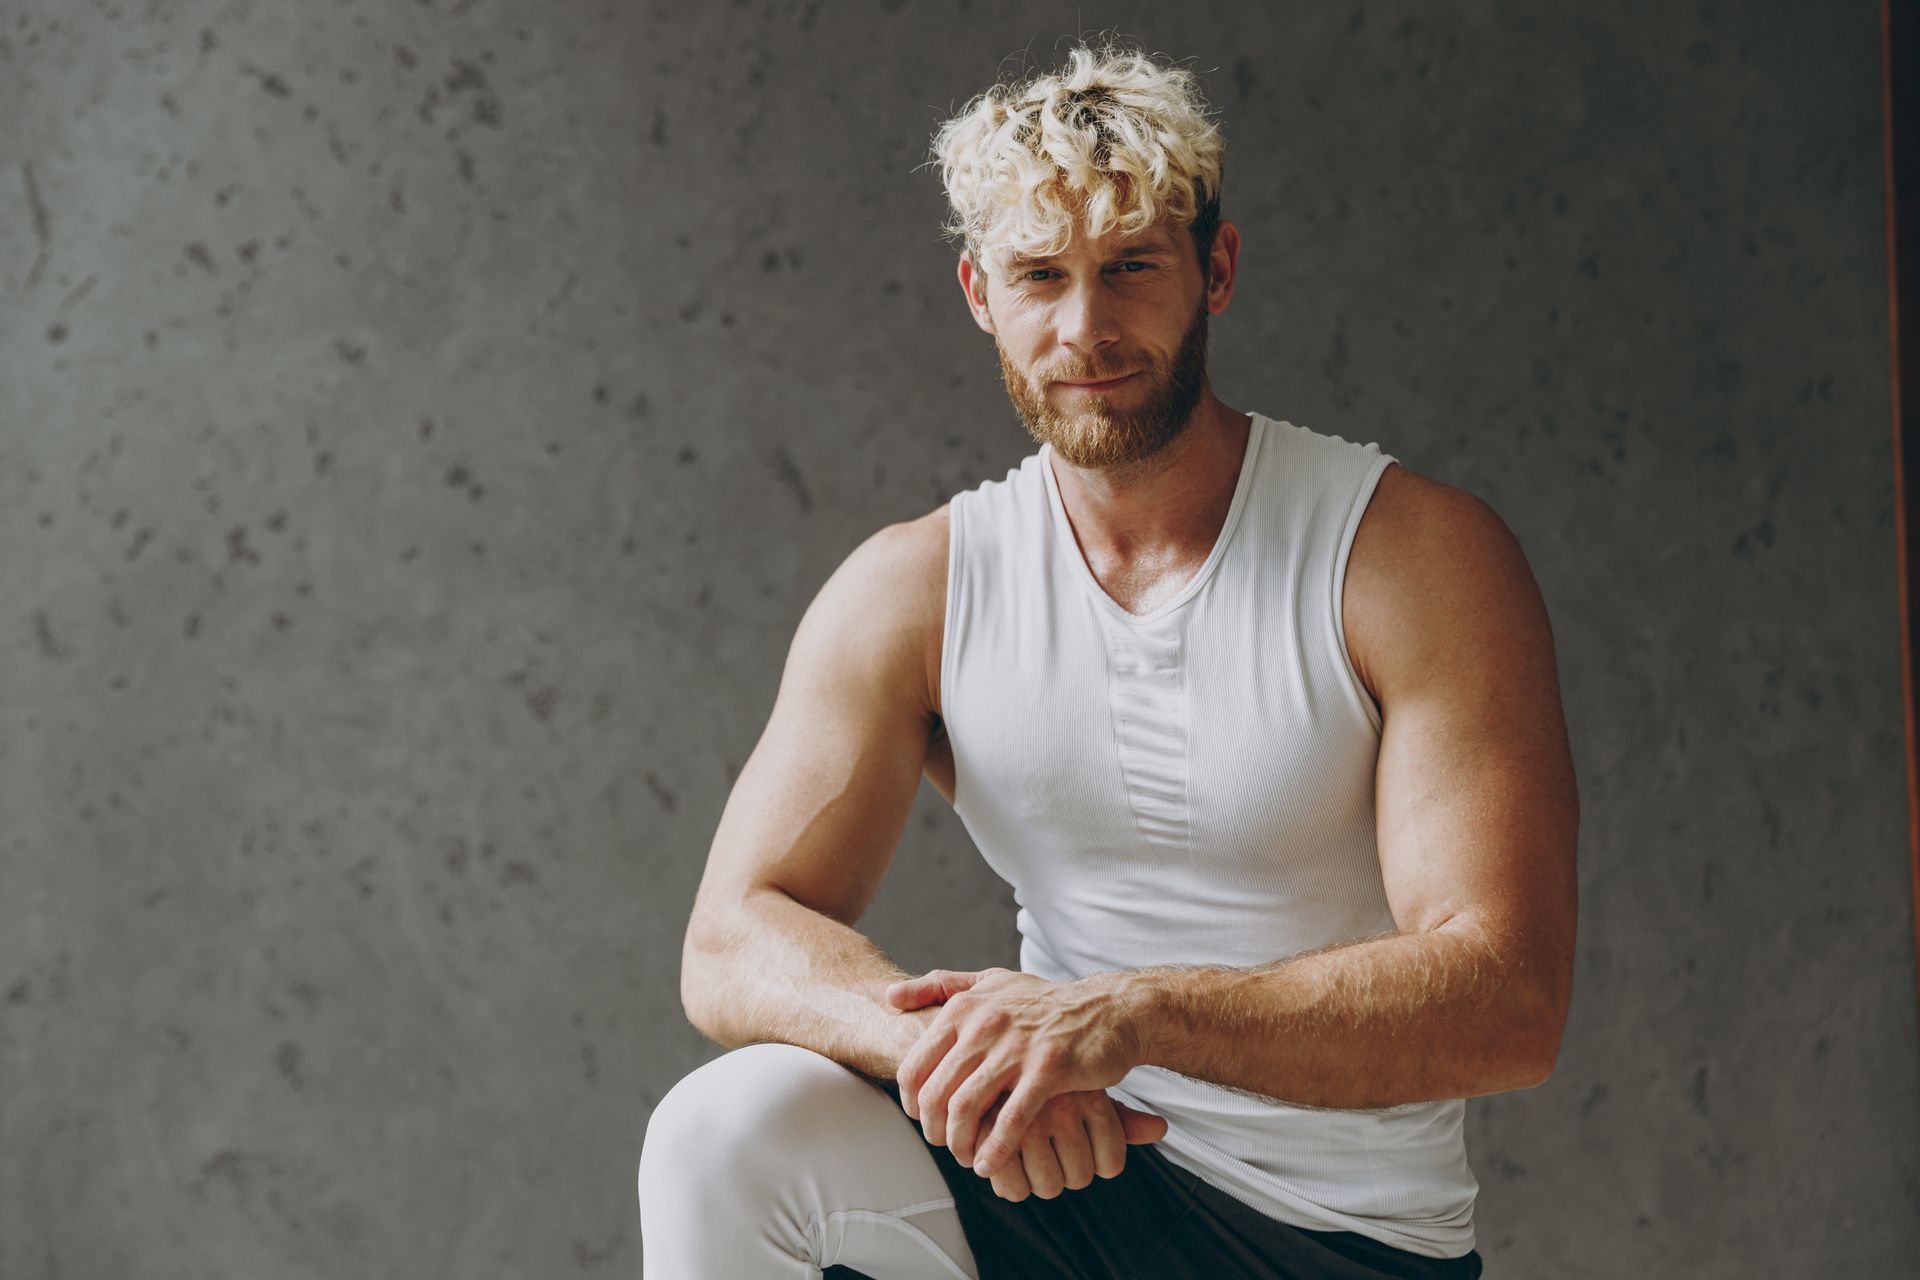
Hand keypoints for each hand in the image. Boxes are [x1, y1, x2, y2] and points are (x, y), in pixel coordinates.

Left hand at [886, 966, 1150, 1178]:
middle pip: (936, 1092)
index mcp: (965, 1007)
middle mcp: (986, 1024)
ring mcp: (1017, 1046)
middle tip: (944, 1146)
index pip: (915, 1065)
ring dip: (961, 1144)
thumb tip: (890, 995)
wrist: (1107, 1009)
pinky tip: (991, 1164)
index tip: (923, 1119)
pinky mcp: (1049, 1069)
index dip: (912, 1102)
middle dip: (934, 1130)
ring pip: (967, 1108)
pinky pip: (1011, 1119)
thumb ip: (940, 985)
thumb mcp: (990, 981)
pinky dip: (995, 1149)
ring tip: (966, 1159)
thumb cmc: (1043, 1002)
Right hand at [964, 1087, 1167, 1201]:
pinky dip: (1008, 1184)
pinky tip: (1001, 1162)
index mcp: (1090, 1096)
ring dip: (1034, 1180)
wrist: (991, 1049)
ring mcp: (1026, 1119)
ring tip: (1022, 1155)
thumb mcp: (1088, 1091)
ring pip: (1048, 1186)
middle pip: (1080, 1178)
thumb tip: (1160, 1128)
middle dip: (1063, 1174)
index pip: (1110, 1164)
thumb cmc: (1043, 1080)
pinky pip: (1013, 1189)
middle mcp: (1062, 1106)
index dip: (1094, 1163)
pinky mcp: (990, 1134)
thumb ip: (1122, 1117)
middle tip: (1047, 1153)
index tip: (1075, 1146)